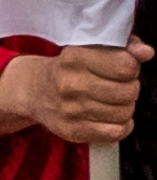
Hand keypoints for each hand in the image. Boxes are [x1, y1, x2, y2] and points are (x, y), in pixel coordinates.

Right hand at [0, 40, 150, 143]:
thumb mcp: (92, 48)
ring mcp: (70, 110)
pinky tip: (113, 119)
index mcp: (76, 58)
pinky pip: (114, 133)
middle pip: (127, 91)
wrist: (35, 91)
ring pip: (124, 113)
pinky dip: (121, 126)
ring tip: (113, 102)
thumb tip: (147, 53)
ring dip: (125, 108)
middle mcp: (71, 84)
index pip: (125, 66)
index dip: (131, 68)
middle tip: (119, 87)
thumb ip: (124, 46)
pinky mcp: (72, 131)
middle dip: (130, 88)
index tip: (123, 69)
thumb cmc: (70, 68)